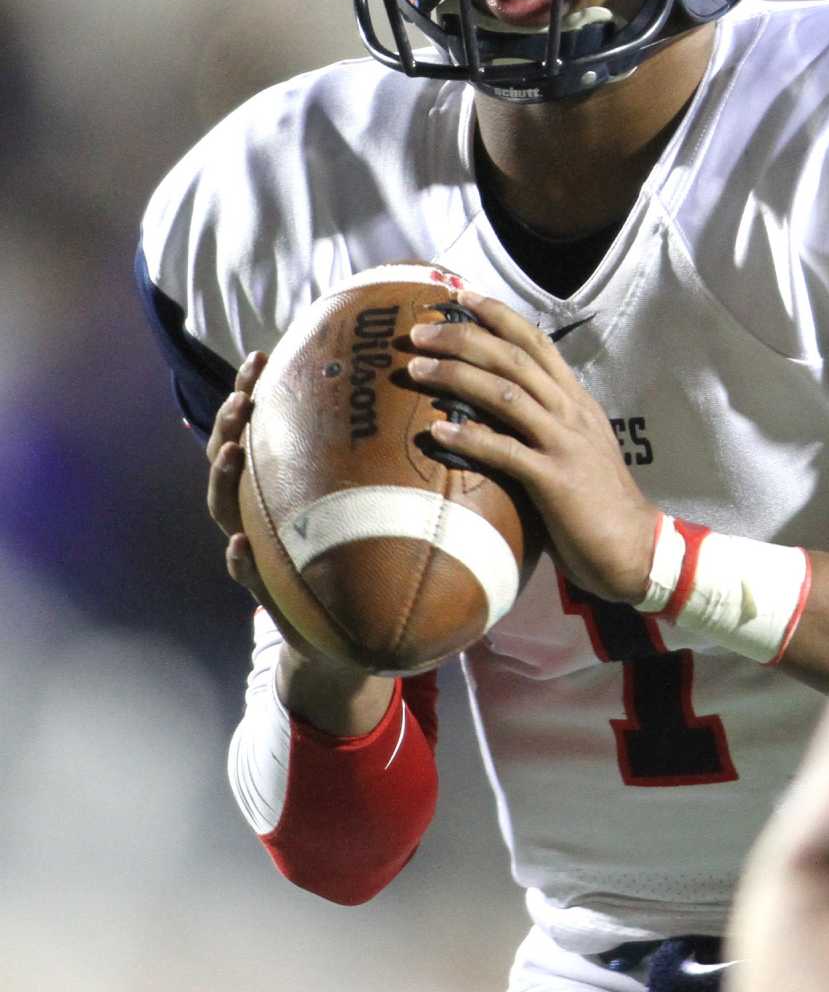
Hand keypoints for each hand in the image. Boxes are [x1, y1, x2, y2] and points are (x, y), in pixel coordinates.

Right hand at [207, 351, 388, 722]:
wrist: (360, 635)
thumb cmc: (377, 555)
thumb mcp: (386, 503)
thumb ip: (393, 461)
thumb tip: (442, 399)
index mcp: (293, 477)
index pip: (268, 425)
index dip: (255, 389)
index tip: (263, 356)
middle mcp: (267, 506)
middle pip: (233, 453)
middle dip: (230, 420)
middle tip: (244, 395)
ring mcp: (260, 546)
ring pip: (224, 505)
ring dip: (223, 476)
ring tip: (232, 450)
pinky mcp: (268, 590)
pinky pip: (244, 572)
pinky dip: (238, 559)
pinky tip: (240, 544)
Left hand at [406, 291, 660, 603]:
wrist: (635, 546)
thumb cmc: (598, 501)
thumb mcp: (576, 446)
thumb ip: (545, 422)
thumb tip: (498, 407)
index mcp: (577, 400)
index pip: (537, 343)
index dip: (498, 316)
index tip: (460, 297)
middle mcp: (571, 412)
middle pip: (514, 359)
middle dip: (465, 338)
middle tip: (420, 332)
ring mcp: (565, 444)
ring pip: (507, 395)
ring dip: (457, 377)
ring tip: (416, 369)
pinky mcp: (556, 480)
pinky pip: (506, 452)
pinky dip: (469, 438)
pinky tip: (437, 432)